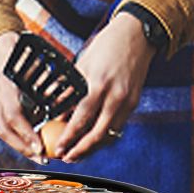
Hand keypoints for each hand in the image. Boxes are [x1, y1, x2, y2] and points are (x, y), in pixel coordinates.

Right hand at [0, 30, 42, 157]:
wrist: (0, 48)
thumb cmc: (24, 54)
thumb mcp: (37, 63)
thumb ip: (48, 83)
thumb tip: (65, 102)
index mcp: (6, 81)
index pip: (14, 114)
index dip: (26, 133)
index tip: (40, 147)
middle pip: (3, 128)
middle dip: (22, 146)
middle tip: (41, 157)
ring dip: (18, 145)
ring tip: (36, 155)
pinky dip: (13, 136)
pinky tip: (27, 145)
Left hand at [45, 13, 152, 162]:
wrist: (136, 35)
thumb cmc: (106, 45)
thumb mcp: (82, 64)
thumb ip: (71, 90)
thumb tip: (57, 111)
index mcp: (98, 85)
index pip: (81, 119)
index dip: (69, 137)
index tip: (58, 148)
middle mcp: (115, 96)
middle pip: (98, 134)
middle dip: (81, 150)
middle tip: (68, 157)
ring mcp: (127, 100)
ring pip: (110, 134)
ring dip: (94, 147)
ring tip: (80, 153)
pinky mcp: (135, 102)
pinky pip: (119, 125)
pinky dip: (107, 135)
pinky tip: (95, 138)